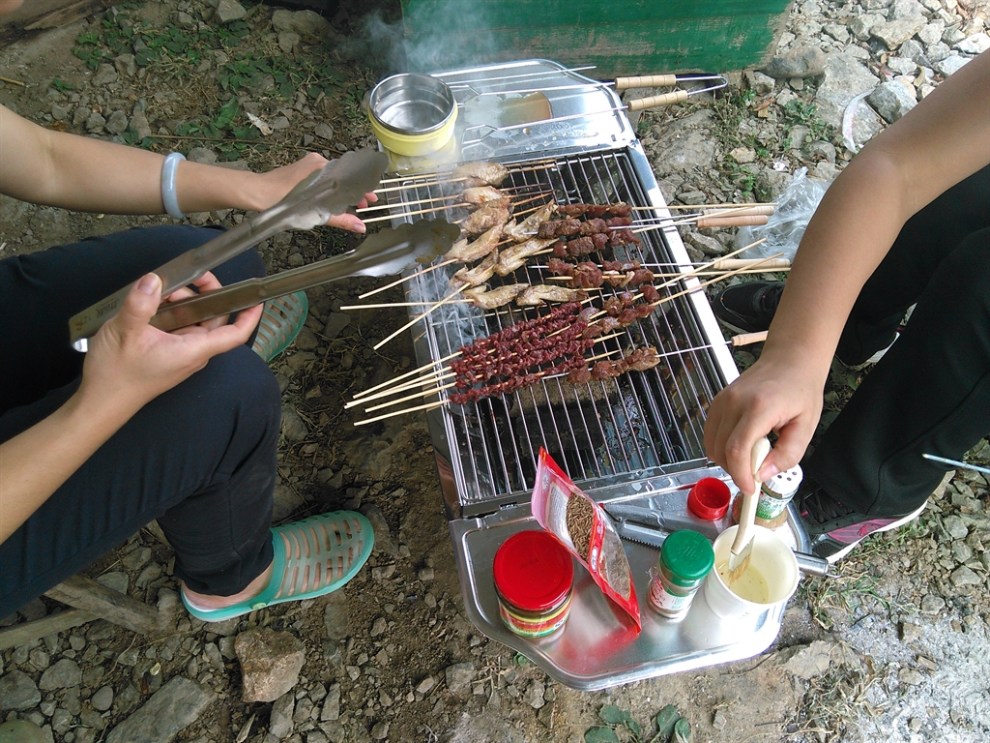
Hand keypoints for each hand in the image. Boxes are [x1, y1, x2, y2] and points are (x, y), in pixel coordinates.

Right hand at [79, 273, 262, 410]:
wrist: (100, 402)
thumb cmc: (117, 374)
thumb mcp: (125, 332)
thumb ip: (141, 303)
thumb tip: (154, 279)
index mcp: (194, 350)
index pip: (235, 335)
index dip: (249, 316)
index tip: (257, 299)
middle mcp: (193, 352)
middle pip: (214, 320)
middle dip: (207, 295)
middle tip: (190, 276)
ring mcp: (181, 353)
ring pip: (194, 321)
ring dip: (183, 301)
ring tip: (158, 292)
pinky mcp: (168, 353)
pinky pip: (179, 327)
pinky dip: (171, 312)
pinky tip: (152, 304)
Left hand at [253, 152, 377, 232]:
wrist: (255, 192)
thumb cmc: (281, 199)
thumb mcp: (313, 212)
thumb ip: (340, 219)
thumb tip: (361, 227)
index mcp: (323, 167)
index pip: (351, 176)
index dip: (363, 189)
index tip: (371, 199)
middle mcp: (318, 162)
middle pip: (343, 176)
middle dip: (354, 190)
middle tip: (364, 204)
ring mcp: (309, 165)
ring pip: (333, 177)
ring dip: (342, 189)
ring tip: (350, 204)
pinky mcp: (302, 170)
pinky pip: (323, 177)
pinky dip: (331, 187)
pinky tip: (332, 198)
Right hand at [704, 352, 824, 493]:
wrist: (789, 360)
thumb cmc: (800, 389)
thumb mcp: (806, 426)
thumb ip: (787, 455)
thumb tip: (763, 474)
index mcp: (760, 407)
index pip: (737, 449)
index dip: (740, 475)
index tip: (750, 488)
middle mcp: (734, 402)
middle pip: (720, 450)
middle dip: (736, 470)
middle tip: (757, 471)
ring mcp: (722, 401)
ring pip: (711, 444)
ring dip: (728, 459)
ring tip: (752, 455)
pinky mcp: (717, 402)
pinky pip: (711, 434)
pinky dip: (723, 446)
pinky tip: (743, 443)